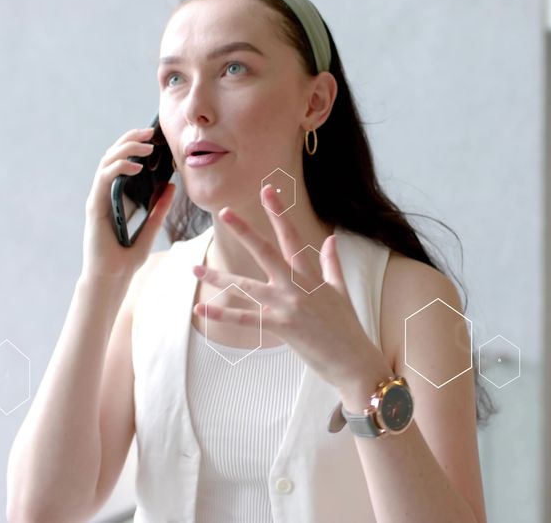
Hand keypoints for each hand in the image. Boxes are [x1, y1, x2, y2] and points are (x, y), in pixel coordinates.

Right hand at [81, 127, 175, 279]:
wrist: (111, 279)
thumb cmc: (127, 259)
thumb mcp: (150, 229)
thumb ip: (159, 209)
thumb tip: (171, 186)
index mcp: (116, 197)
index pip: (123, 163)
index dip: (135, 146)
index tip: (154, 137)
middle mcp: (104, 194)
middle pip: (113, 156)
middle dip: (130, 139)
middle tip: (150, 130)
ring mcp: (97, 199)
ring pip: (106, 162)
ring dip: (125, 149)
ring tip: (146, 145)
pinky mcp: (94, 207)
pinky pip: (104, 179)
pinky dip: (118, 168)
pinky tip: (136, 166)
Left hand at [192, 184, 390, 391]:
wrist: (354, 361)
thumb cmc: (348, 328)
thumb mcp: (341, 291)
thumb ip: (331, 264)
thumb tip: (330, 239)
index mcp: (311, 276)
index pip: (292, 237)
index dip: (279, 213)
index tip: (268, 190)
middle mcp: (297, 286)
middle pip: (266, 252)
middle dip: (244, 231)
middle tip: (224, 211)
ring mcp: (288, 306)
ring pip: (247, 286)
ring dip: (219, 277)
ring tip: (196, 268)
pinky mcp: (282, 327)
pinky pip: (246, 319)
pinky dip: (222, 315)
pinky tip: (202, 310)